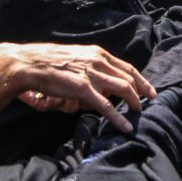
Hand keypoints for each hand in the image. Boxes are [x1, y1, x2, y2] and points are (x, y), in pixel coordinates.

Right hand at [3, 43, 155, 132]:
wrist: (32, 64)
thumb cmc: (51, 63)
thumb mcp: (77, 59)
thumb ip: (92, 69)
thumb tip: (102, 86)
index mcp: (98, 54)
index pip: (126, 67)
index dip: (140, 80)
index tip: (149, 91)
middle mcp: (98, 61)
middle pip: (129, 78)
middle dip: (141, 92)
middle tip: (147, 103)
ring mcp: (91, 74)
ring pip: (123, 89)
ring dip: (133, 103)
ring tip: (138, 114)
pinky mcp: (82, 89)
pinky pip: (105, 106)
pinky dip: (118, 117)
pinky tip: (125, 126)